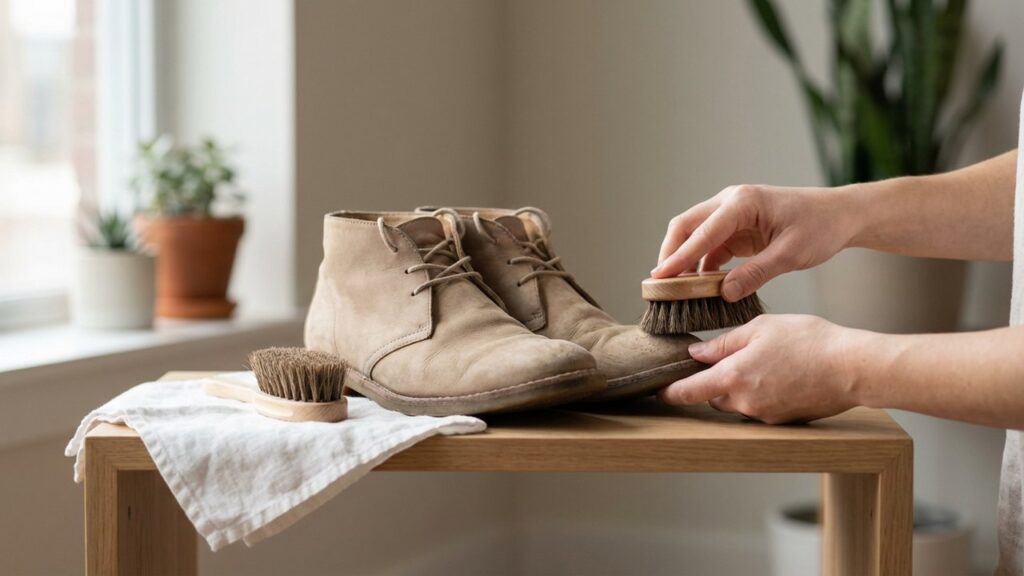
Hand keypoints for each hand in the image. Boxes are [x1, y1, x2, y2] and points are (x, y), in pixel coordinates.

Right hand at [652, 184, 858, 300]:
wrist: (840, 215)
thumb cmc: (820, 227)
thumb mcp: (791, 254)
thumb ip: (756, 273)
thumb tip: (724, 293)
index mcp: (743, 203)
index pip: (702, 231)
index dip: (680, 256)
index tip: (660, 277)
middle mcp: (731, 203)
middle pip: (686, 226)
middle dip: (670, 254)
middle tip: (658, 284)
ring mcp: (731, 214)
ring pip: (693, 235)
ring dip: (683, 260)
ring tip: (673, 289)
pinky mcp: (736, 228)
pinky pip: (709, 245)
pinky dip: (700, 264)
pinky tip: (699, 285)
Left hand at [659, 315, 860, 423]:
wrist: (852, 367)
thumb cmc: (808, 340)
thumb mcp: (761, 328)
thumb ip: (724, 343)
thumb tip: (696, 353)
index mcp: (733, 376)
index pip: (689, 391)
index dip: (671, 393)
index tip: (658, 392)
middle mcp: (745, 401)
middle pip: (714, 396)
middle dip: (714, 382)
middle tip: (729, 359)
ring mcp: (765, 414)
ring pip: (738, 403)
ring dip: (739, 387)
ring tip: (763, 362)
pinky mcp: (783, 420)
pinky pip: (760, 407)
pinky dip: (762, 393)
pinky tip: (781, 374)